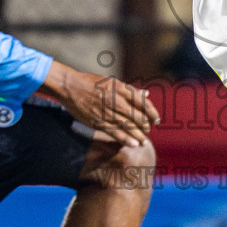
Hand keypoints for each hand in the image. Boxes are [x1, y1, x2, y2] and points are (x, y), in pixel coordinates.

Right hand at [40, 62, 159, 146]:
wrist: (70, 86)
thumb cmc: (91, 83)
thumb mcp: (112, 82)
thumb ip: (130, 90)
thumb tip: (146, 94)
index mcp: (120, 88)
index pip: (142, 101)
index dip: (152, 112)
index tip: (157, 119)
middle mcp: (114, 99)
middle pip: (136, 115)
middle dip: (145, 125)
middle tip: (148, 130)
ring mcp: (105, 111)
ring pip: (127, 125)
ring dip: (138, 135)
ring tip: (144, 141)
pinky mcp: (97, 121)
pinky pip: (114, 132)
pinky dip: (125, 139)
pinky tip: (134, 144)